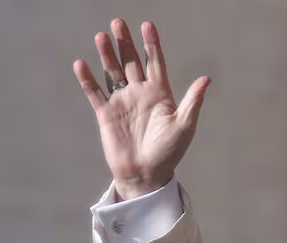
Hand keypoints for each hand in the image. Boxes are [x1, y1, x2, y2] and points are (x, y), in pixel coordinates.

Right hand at [73, 19, 209, 199]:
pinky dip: (87, 79)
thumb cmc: (168, 153)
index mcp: (160, 94)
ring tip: (101, 36)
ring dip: (107, 55)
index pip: (155, 62)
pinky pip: (95, 93)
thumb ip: (192, 101)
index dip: (151, 44)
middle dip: (125, 43)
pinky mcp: (106, 115)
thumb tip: (206, 79)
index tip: (147, 26)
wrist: (146, 175)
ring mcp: (122, 102)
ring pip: (112, 72)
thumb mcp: (184, 126)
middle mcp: (140, 94)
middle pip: (131, 62)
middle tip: (118, 22)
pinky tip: (81, 64)